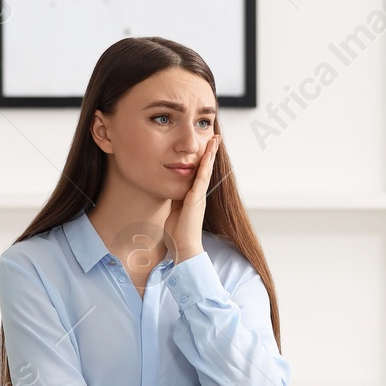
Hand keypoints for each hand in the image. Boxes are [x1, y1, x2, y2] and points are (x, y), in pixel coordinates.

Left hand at [165, 134, 217, 262]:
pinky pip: (201, 179)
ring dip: (210, 154)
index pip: (198, 173)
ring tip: (215, 140)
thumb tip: (171, 191)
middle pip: (205, 168)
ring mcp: (199, 196)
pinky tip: (207, 155)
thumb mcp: (173, 212)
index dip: (202, 159)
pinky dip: (205, 166)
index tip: (206, 146)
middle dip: (210, 152)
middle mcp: (198, 195)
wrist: (184, 248)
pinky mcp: (196, 199)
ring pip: (206, 170)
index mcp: (192, 197)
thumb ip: (174, 201)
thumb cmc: (178, 235)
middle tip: (215, 137)